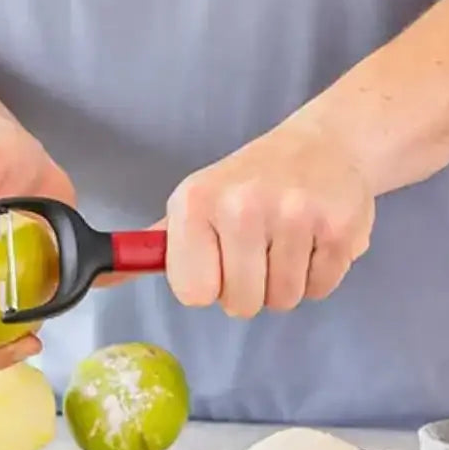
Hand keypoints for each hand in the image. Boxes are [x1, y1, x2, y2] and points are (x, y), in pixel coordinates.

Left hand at [164, 118, 374, 317]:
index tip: (217, 260)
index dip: (207, 284)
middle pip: (240, 305)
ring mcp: (294, 216)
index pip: (192, 293)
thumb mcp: (194, 202)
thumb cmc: (248, 182)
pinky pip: (320, 290)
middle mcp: (242, 206)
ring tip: (285, 242)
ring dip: (285, 283)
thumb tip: (108, 280)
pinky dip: (317, 274)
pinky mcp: (340, 230)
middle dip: (249, 288)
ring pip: (283, 301)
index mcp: (196, 202)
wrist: (324, 144)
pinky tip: (312, 239)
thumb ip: (156, 246)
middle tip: (257, 250)